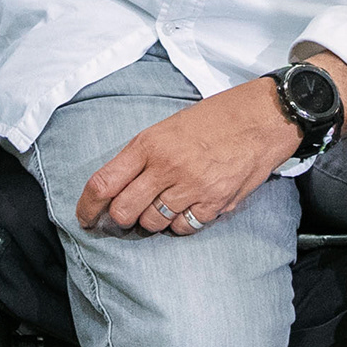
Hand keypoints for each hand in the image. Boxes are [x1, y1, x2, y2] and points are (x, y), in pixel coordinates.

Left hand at [76, 80, 298, 238]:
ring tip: (166, 202)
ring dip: (153, 219)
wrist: (261, 118)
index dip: (87, 207)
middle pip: (124, 212)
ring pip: (153, 223)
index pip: (104, 183)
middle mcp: (166, 168)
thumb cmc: (214, 119)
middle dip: (121, 219)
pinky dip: (180, 224)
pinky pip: (183, 228)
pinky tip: (189, 206)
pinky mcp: (214, 203)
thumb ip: (142, 156)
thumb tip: (117, 187)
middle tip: (128, 215)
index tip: (85, 218)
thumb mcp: (168, 127)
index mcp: (149, 144)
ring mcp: (191, 187)